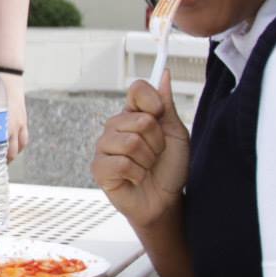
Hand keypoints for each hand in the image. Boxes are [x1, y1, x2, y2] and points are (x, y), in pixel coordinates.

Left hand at [5, 87, 29, 162]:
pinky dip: (19, 144)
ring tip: (4, 158)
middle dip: (4, 161)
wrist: (9, 77)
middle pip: (12, 152)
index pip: (2, 151)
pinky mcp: (24, 119)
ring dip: (13, 153)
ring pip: (20, 146)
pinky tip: (12, 144)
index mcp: (3, 126)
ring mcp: (21, 123)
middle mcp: (14, 127)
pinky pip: (24, 137)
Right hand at [91, 72, 189, 228]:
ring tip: (145, 168)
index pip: (137, 89)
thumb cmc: (170, 169)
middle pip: (140, 120)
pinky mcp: (99, 168)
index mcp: (134, 115)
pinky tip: (135, 178)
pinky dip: (136, 174)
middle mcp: (115, 127)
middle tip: (156, 154)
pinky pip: (121, 163)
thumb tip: (164, 75)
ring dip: (147, 160)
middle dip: (157, 142)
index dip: (153, 102)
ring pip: (131, 142)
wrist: (166, 201)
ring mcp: (104, 147)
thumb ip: (167, 105)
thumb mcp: (176, 134)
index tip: (161, 115)